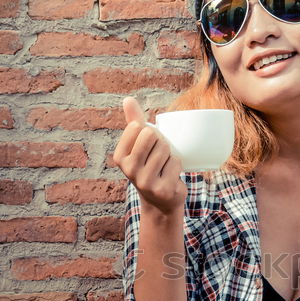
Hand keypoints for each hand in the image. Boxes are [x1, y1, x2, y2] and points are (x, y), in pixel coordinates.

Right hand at [113, 96, 186, 214]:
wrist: (160, 201)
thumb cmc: (150, 167)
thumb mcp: (138, 146)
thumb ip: (133, 122)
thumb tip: (128, 99)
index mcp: (119, 157)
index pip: (138, 127)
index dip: (149, 132)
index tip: (149, 146)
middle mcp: (129, 170)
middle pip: (152, 136)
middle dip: (161, 141)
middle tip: (160, 155)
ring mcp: (145, 181)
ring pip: (165, 149)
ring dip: (170, 154)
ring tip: (165, 166)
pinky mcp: (162, 189)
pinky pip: (176, 163)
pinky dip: (178, 166)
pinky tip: (171, 176)